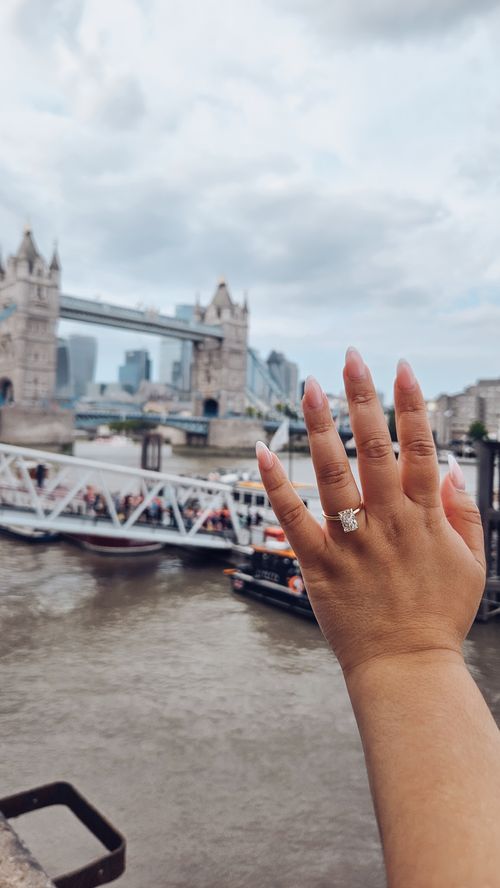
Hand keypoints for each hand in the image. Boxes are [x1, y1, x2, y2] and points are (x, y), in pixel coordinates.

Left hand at [256, 348, 485, 676]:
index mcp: (423, 518)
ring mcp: (350, 543)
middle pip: (373, 449)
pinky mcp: (319, 566)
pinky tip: (265, 451)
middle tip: (351, 357)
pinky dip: (278, 485)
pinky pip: (293, 520)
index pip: (417, 447)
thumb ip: (463, 510)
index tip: (400, 367)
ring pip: (333, 474)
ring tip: (310, 387)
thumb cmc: (439, 614)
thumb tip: (448, 465)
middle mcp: (387, 523)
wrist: (407, 669)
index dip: (410, 404)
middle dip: (363, 398)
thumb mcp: (472, 561)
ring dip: (321, 428)